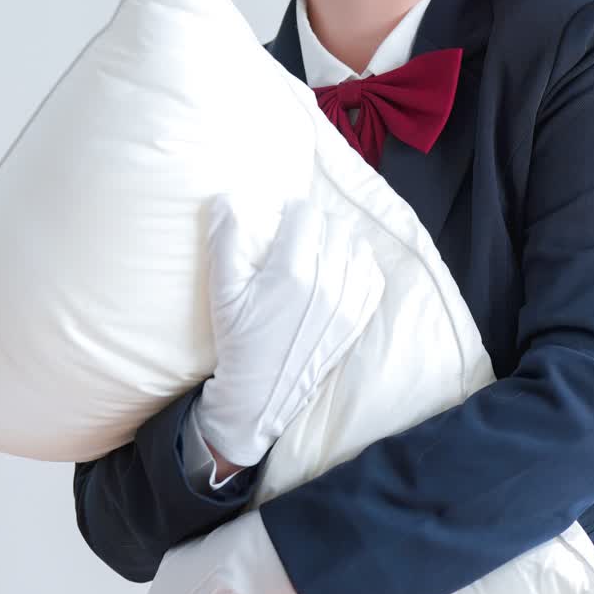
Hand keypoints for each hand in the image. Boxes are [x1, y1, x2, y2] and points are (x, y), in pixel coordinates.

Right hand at [196, 195, 383, 469]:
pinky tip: (338, 268)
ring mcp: (348, 304)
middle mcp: (327, 284)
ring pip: (357, 246)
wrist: (261, 394)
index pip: (304, 215)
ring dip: (337, 240)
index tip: (277, 222)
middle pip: (334, 226)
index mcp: (292, 272)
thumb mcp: (222, 290)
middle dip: (313, 224)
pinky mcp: (358, 319)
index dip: (288, 211)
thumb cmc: (238, 340)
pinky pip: (371, 274)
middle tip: (295, 235)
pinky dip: (358, 264)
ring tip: (318, 249)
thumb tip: (228, 199)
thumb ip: (225, 238)